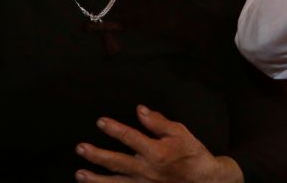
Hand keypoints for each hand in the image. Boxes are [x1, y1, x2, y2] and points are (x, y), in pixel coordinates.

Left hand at [76, 106, 242, 182]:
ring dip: (97, 180)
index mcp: (156, 152)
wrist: (206, 181)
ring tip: (80, 174)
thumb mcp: (180, 132)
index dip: (114, 129)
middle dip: (97, 156)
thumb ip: (158, 122)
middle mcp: (147, 171)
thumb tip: (140, 110)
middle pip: (117, 163)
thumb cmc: (192, 154)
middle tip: (80, 148)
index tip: (100, 122)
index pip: (130, 138)